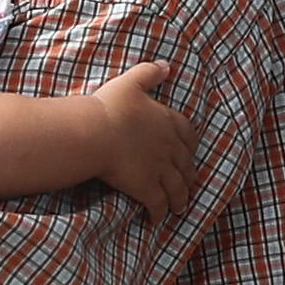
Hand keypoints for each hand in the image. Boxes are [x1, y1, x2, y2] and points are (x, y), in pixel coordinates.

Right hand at [88, 60, 196, 217]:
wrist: (94, 133)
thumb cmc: (109, 107)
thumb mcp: (131, 82)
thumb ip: (150, 73)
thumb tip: (166, 65)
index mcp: (169, 122)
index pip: (189, 135)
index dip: (190, 145)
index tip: (189, 152)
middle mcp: (170, 148)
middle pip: (186, 165)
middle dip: (188, 176)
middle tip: (187, 184)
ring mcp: (161, 170)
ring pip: (178, 188)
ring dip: (180, 199)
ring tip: (179, 208)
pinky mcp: (147, 188)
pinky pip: (159, 204)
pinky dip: (161, 212)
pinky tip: (158, 219)